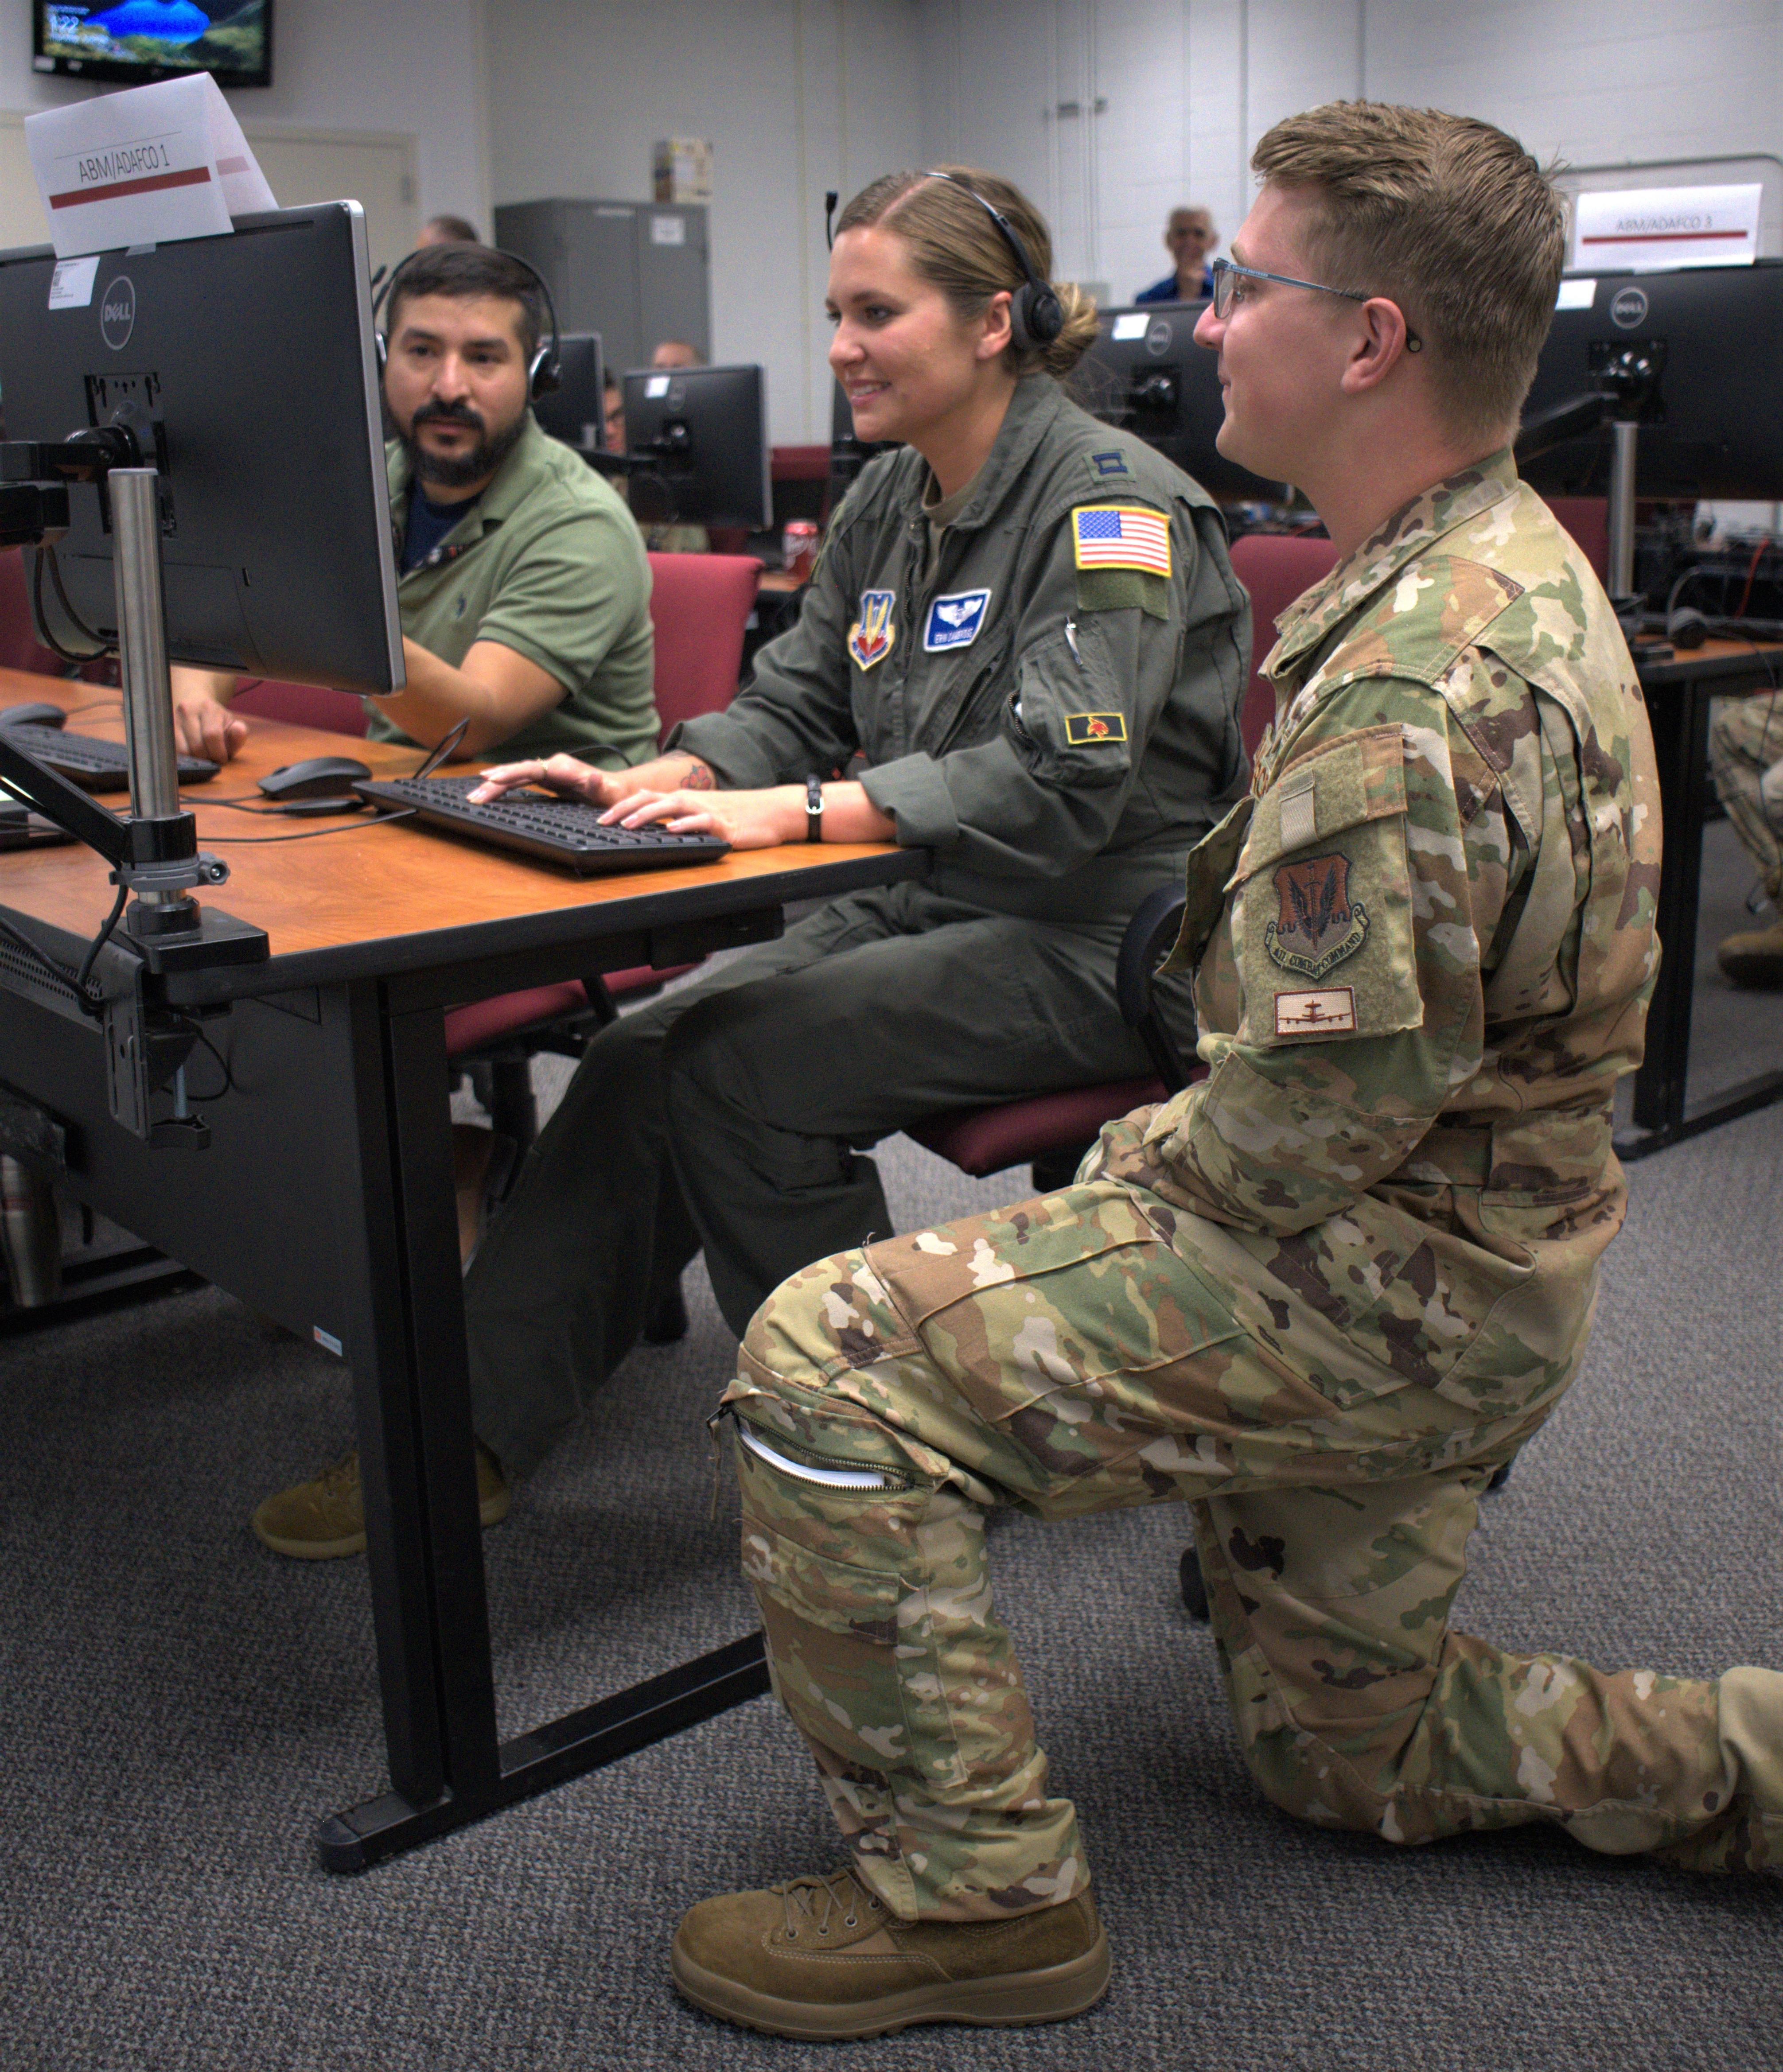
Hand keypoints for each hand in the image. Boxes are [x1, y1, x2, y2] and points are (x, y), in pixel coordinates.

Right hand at [172, 689, 248, 762]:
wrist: (194, 703)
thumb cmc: (216, 721)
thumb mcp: (231, 726)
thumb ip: (239, 733)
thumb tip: (239, 731)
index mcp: (208, 708)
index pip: (212, 736)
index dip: (219, 753)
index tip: (222, 758)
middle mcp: (187, 710)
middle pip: (197, 747)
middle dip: (208, 758)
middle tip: (212, 758)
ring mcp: (173, 718)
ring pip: (183, 752)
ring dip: (195, 760)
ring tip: (202, 756)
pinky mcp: (164, 729)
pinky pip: (173, 751)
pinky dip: (184, 758)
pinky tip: (191, 754)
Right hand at [466, 753, 622, 806]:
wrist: (615, 790)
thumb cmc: (610, 793)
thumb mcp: (607, 791)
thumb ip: (597, 785)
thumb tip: (591, 777)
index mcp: (561, 767)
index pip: (531, 769)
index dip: (512, 773)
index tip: (494, 778)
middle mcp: (552, 766)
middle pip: (518, 771)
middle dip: (496, 782)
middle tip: (475, 795)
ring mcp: (548, 772)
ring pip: (516, 776)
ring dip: (495, 785)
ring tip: (475, 795)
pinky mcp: (546, 780)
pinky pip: (521, 781)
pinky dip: (505, 785)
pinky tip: (490, 787)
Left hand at [602, 785, 798, 849]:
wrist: (771, 811)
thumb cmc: (737, 815)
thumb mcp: (702, 815)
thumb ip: (679, 819)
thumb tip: (655, 830)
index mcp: (682, 799)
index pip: (645, 798)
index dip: (621, 806)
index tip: (601, 818)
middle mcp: (689, 800)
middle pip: (650, 799)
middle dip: (623, 810)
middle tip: (602, 822)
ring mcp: (705, 809)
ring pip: (670, 806)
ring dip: (647, 814)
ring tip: (628, 826)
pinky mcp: (722, 822)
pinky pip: (701, 821)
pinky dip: (685, 824)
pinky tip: (672, 830)